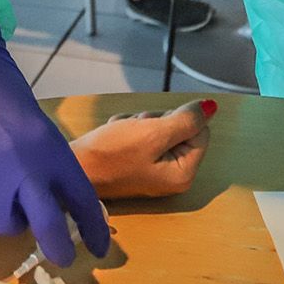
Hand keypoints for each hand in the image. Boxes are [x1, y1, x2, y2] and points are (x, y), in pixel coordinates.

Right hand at [0, 16, 110, 265]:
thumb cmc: (2, 93)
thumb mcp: (38, 128)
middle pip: (48, 228)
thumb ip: (48, 166)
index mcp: (53, 151)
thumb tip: (54, 205)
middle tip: (64, 258)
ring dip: (11, 220)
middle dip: (59, 249)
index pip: (83, 201)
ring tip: (6, 201)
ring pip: (6, 226)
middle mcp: (25, 170)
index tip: (99, 247)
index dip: (94, 229)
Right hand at [71, 100, 214, 198]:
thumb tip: (212, 108)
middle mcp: (172, 175)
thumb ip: (186, 120)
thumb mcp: (153, 133)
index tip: (153, 127)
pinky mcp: (137, 164)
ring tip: (122, 134)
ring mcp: (154, 170)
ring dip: (139, 123)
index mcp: (183, 173)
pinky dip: (128, 130)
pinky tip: (115, 138)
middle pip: (179, 129)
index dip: (178, 120)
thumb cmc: (111, 153)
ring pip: (158, 128)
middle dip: (155, 121)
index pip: (200, 130)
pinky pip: (142, 135)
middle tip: (135, 131)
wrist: (71, 170)